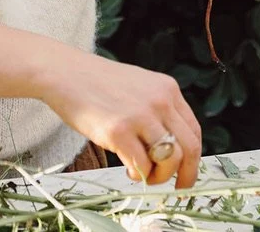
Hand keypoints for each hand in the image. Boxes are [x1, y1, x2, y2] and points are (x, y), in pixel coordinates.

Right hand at [37, 48, 201, 186]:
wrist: (65, 72)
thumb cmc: (98, 83)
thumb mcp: (139, 87)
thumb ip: (157, 110)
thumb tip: (171, 148)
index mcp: (167, 89)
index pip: (194, 131)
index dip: (193, 159)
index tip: (185, 173)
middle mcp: (159, 100)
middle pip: (189, 148)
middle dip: (185, 175)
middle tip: (175, 187)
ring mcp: (140, 115)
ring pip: (170, 160)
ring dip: (160, 177)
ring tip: (145, 174)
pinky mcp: (118, 131)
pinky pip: (143, 166)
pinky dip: (140, 176)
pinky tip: (129, 170)